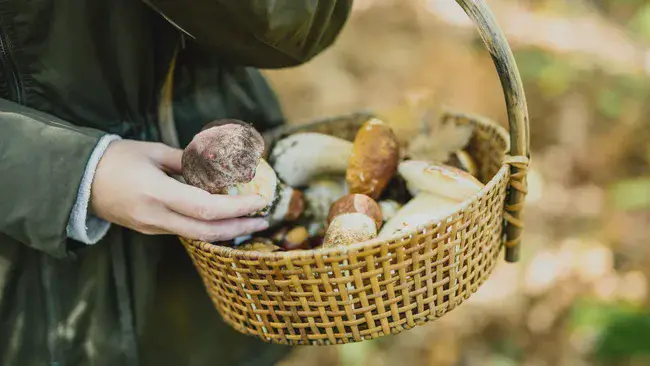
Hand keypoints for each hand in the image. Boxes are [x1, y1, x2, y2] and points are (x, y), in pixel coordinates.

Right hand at [90, 140, 268, 240]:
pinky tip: (225, 218)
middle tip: (264, 219)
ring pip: (198, 235)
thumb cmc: (116, 160)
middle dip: (240, 227)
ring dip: (228, 230)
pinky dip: (210, 227)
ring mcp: (153, 228)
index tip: (258, 201)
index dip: (235, 208)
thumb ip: (187, 160)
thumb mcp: (153, 152)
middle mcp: (157, 217)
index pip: (205, 208)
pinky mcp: (151, 230)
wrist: (79, 182)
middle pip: (207, 231)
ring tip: (251, 219)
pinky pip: (186, 231)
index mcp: (157, 194)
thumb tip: (216, 164)